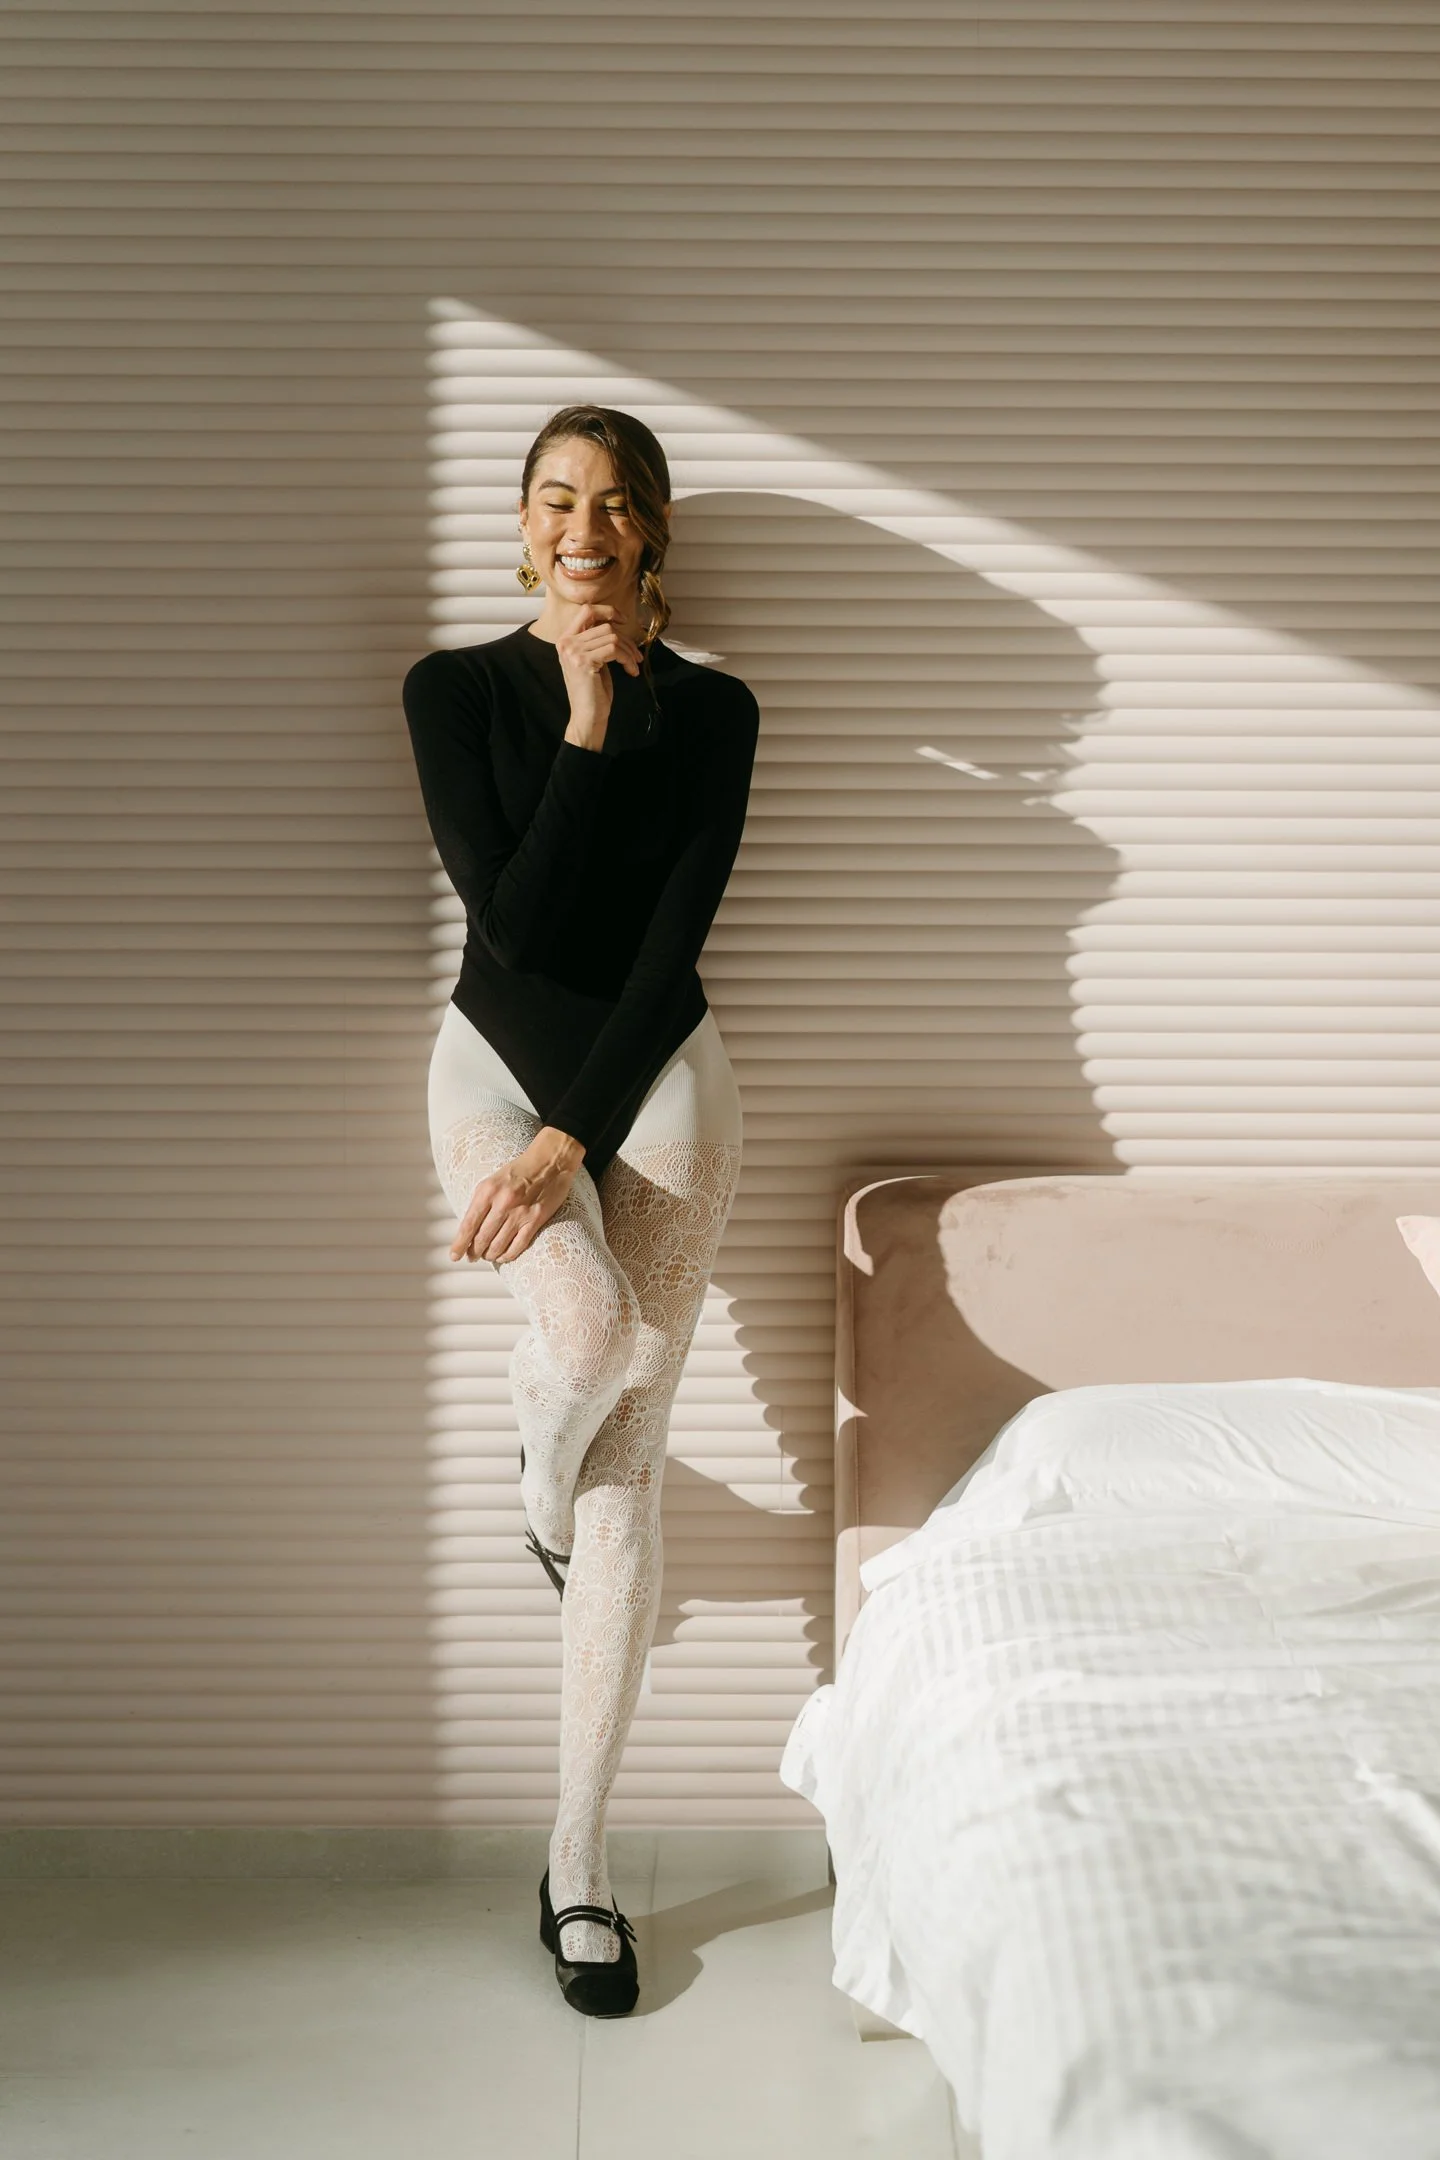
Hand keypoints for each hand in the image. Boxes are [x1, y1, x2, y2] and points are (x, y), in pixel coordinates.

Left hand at [449, 1128, 583, 1265]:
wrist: (550, 1161)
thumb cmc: (519, 1171)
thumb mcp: (492, 1181)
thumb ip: (481, 1202)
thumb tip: (470, 1228)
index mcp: (487, 1191)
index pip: (468, 1224)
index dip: (460, 1244)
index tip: (454, 1255)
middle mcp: (502, 1203)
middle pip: (482, 1238)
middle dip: (474, 1252)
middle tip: (472, 1258)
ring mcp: (520, 1213)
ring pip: (499, 1245)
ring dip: (491, 1255)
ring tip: (488, 1256)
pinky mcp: (535, 1220)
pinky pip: (518, 1246)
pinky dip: (508, 1255)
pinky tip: (504, 1257)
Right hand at [557, 604, 643, 741]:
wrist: (587, 716)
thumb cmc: (593, 690)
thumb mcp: (593, 659)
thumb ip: (596, 640)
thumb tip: (615, 621)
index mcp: (566, 639)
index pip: (586, 610)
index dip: (608, 611)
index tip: (623, 621)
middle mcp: (566, 642)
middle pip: (605, 625)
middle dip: (626, 639)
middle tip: (636, 655)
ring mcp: (573, 651)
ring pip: (612, 637)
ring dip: (629, 651)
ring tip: (633, 664)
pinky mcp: (584, 661)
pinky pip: (614, 649)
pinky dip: (627, 659)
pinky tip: (631, 671)